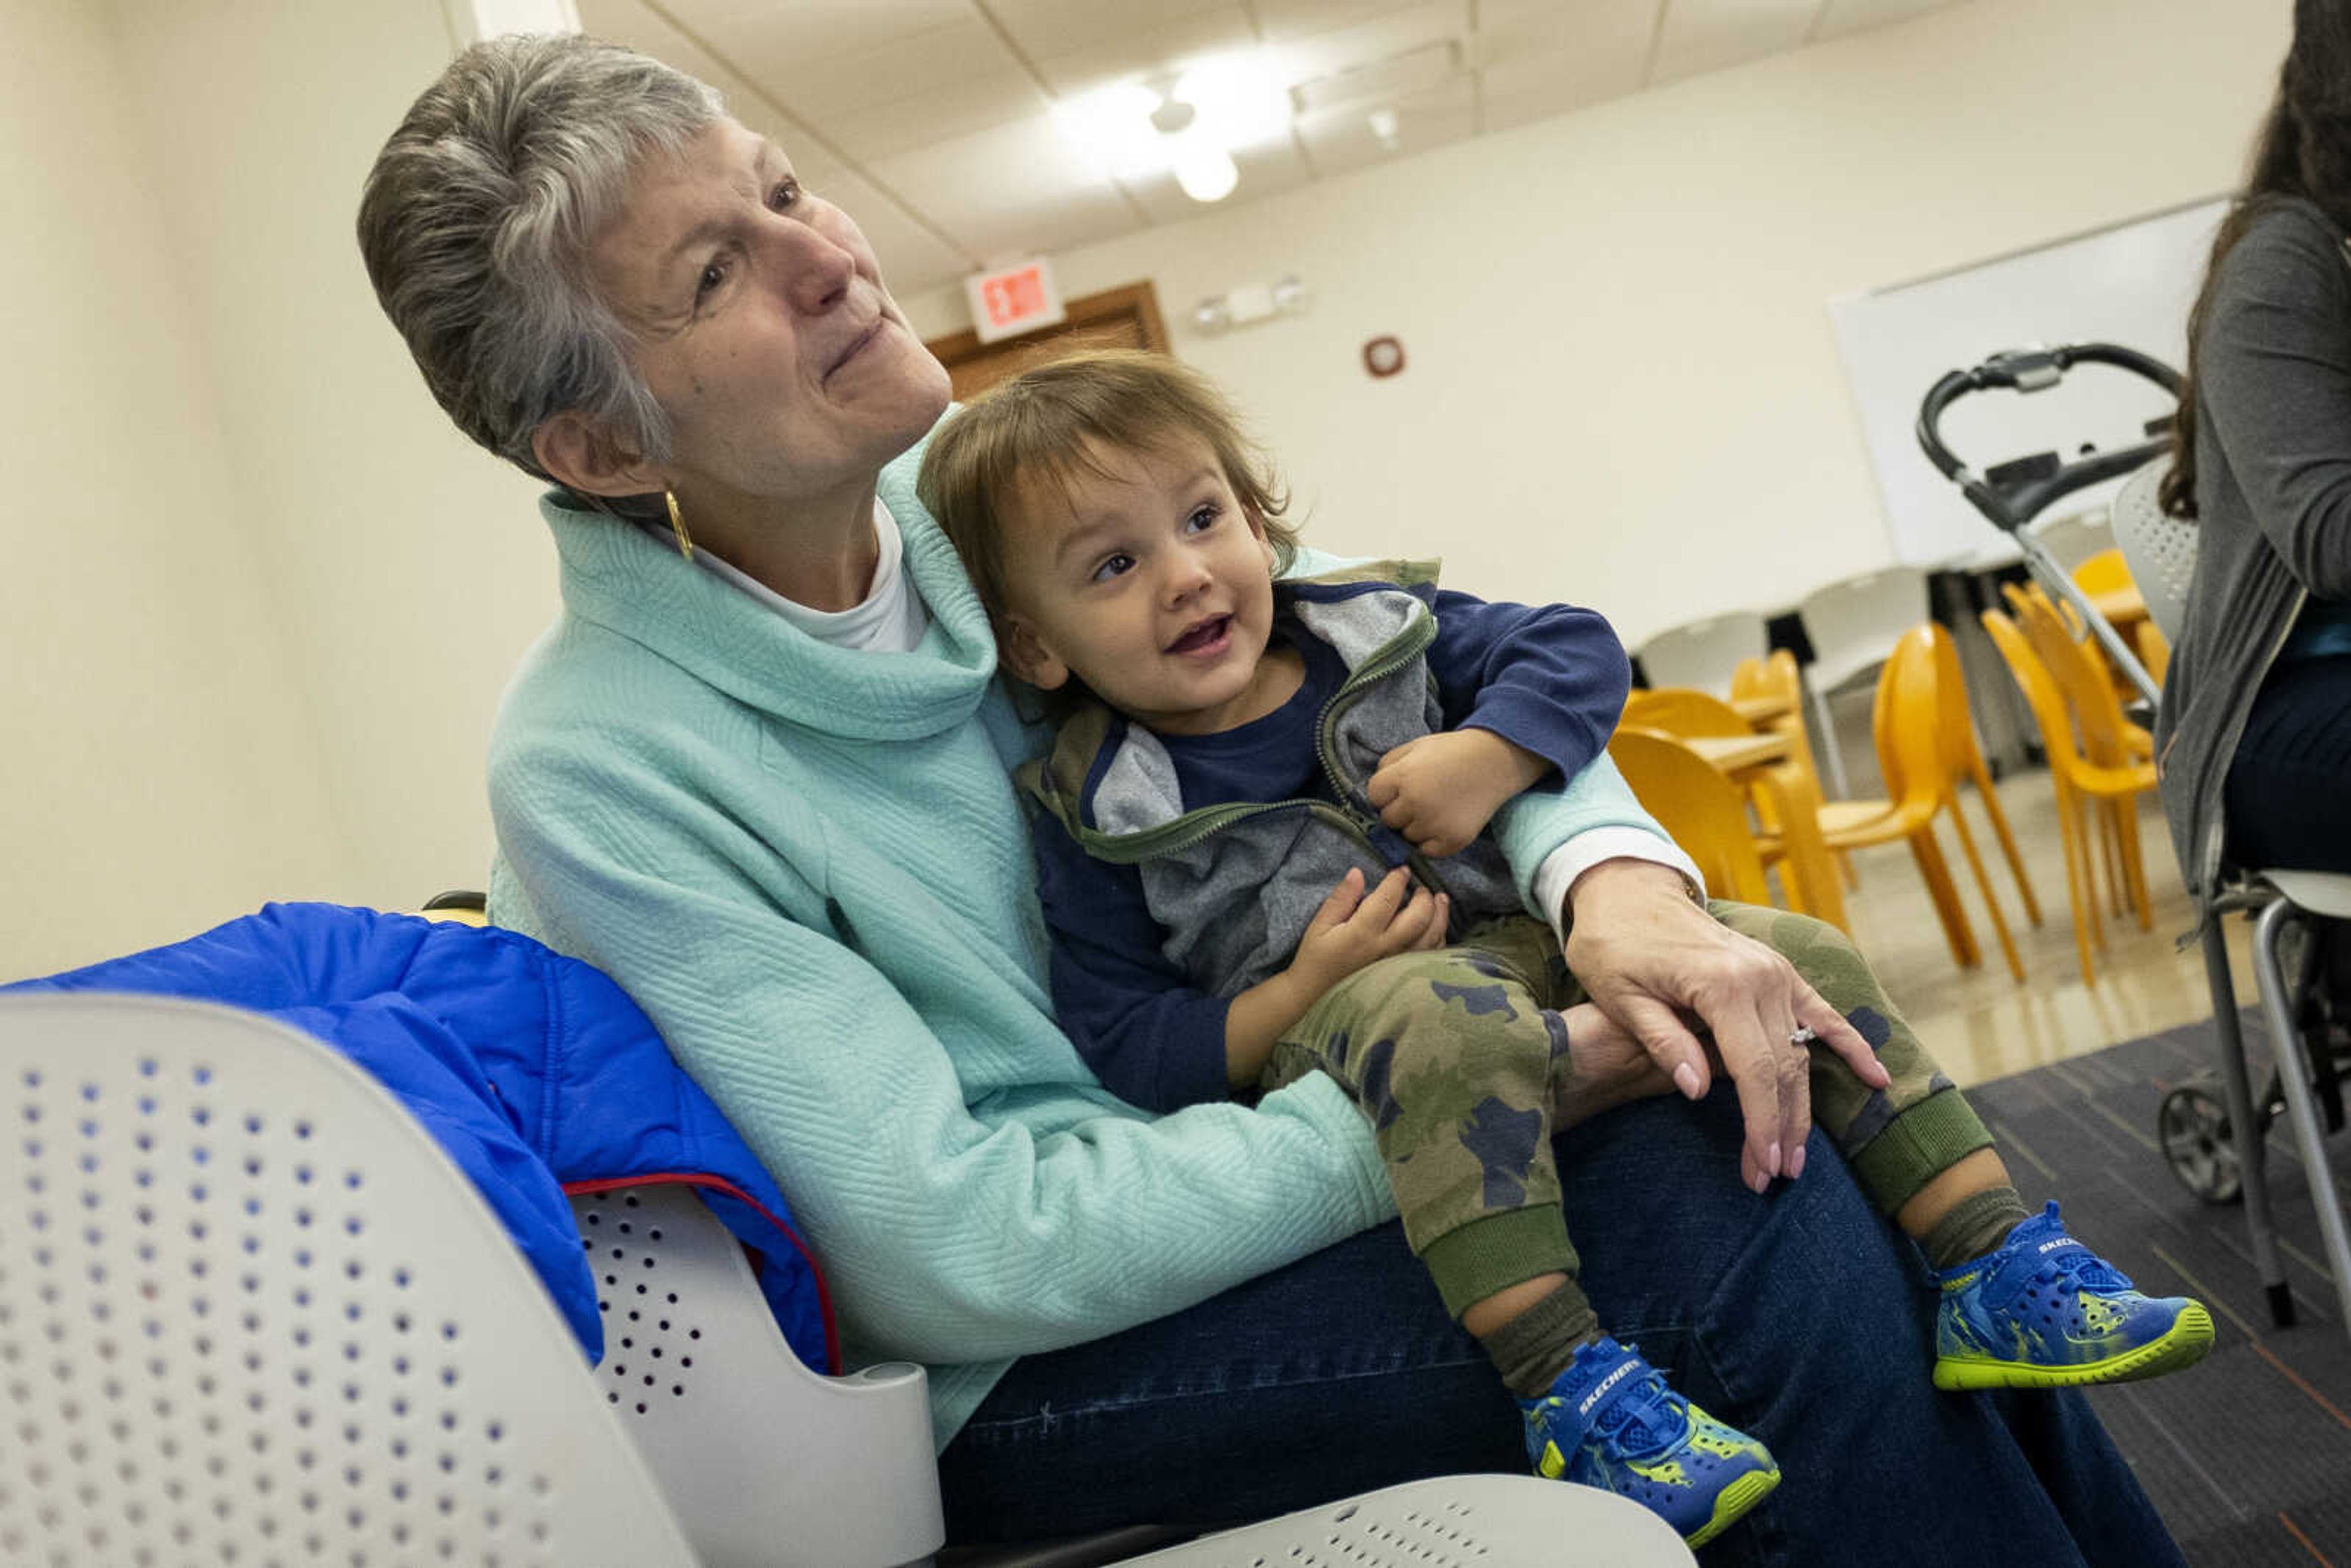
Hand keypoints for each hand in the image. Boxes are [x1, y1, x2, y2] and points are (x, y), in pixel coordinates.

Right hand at [1289, 866, 1449, 995]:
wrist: (1316, 996)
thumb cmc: (1316, 959)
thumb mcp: (1319, 926)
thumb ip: (1340, 899)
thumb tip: (1357, 873)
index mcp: (1362, 933)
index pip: (1387, 899)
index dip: (1398, 880)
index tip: (1403, 870)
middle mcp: (1386, 948)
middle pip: (1419, 917)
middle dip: (1424, 897)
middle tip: (1421, 888)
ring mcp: (1399, 964)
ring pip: (1431, 936)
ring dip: (1440, 914)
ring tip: (1440, 899)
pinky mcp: (1404, 975)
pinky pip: (1431, 955)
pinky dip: (1438, 937)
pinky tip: (1437, 927)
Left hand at [1366, 730, 1550, 857]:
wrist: (1493, 762)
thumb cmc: (1451, 752)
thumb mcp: (1414, 747)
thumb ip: (1387, 765)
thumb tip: (1373, 793)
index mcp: (1403, 777)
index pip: (1374, 797)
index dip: (1385, 792)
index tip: (1398, 787)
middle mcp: (1416, 803)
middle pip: (1388, 820)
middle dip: (1398, 810)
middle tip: (1418, 797)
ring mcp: (1435, 824)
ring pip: (1407, 836)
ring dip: (1415, 826)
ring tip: (1434, 808)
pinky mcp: (1452, 840)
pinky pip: (1426, 850)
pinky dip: (1431, 840)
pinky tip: (1442, 821)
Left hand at [1560, 859, 1889, 1193]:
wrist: (1627, 890)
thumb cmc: (1612, 944)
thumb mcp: (1619, 995)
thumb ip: (1662, 1041)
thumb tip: (1700, 1091)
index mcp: (1721, 985)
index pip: (1754, 1071)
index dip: (1761, 1124)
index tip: (1762, 1167)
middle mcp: (1760, 977)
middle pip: (1784, 1068)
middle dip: (1781, 1127)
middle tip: (1774, 1176)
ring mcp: (1774, 971)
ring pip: (1802, 1051)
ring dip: (1802, 1106)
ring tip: (1797, 1156)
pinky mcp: (1777, 970)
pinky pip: (1821, 1011)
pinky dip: (1848, 1043)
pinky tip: (1874, 1076)